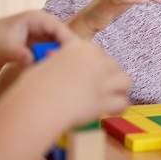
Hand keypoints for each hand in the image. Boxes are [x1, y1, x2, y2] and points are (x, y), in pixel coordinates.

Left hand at [0, 10, 76, 65]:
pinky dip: (53, 59)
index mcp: (36, 18)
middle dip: (67, 50)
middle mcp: (42, 23)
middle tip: (72, 68)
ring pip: (58, 44)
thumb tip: (31, 60)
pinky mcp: (39, 42)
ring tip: (64, 71)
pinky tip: (53, 71)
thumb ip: (20, 54)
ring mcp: (41, 33)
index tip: (72, 57)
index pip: (59, 28)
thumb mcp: (6, 49)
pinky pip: (52, 50)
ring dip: (60, 55)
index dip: (68, 42)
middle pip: (63, 36)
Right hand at [15, 36, 130, 124]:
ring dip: (119, 89)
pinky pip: (123, 102)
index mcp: (80, 47)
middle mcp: (96, 60)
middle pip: (113, 64)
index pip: (97, 52)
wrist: (38, 103)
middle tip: (99, 87)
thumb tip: (57, 61)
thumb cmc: (34, 86)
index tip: (89, 73)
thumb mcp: (45, 65)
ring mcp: (103, 80)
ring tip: (111, 97)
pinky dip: (118, 108)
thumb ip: (58, 61)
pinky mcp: (106, 99)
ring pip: (126, 81)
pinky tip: (110, 112)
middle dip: (108, 75)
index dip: (94, 64)